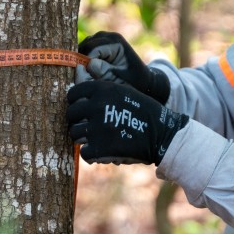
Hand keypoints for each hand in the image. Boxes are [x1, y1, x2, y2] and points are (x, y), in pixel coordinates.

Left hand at [66, 81, 188, 164]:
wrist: (163, 133)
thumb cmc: (142, 112)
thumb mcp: (123, 92)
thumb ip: (100, 91)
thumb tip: (76, 79)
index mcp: (101, 89)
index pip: (73, 94)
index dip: (75, 103)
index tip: (83, 111)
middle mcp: (96, 105)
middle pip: (71, 114)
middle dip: (78, 121)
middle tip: (89, 128)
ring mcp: (97, 127)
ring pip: (74, 133)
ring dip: (84, 138)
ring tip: (97, 140)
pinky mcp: (100, 147)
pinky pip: (84, 152)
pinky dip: (92, 154)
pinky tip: (102, 152)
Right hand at [75, 31, 170, 101]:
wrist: (143, 78)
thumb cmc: (133, 80)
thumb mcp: (120, 78)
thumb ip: (104, 72)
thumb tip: (88, 65)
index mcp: (116, 42)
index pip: (93, 49)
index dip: (85, 62)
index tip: (83, 76)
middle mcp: (109, 36)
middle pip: (87, 45)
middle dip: (82, 60)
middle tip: (81, 76)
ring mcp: (105, 37)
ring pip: (85, 45)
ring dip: (83, 58)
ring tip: (84, 74)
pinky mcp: (101, 42)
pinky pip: (87, 48)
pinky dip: (85, 57)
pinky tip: (87, 70)